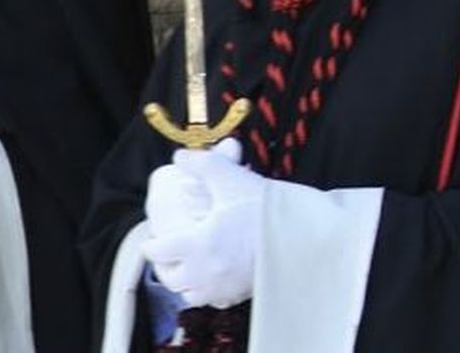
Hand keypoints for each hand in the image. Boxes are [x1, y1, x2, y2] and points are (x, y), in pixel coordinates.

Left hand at [142, 138, 264, 309]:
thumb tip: (179, 158)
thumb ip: (200, 163)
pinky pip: (216, 301)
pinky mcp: (245, 294)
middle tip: (169, 251)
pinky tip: (214, 274)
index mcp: (198, 244)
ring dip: (185, 282)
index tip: (156, 233)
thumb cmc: (265, 207)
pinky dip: (208, 292)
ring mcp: (226, 288)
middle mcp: (208, 272)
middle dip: (165, 265)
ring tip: (188, 265)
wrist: (307, 235)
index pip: (156, 252)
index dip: (152, 242)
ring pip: (191, 295)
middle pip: (170, 279)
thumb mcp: (229, 177)